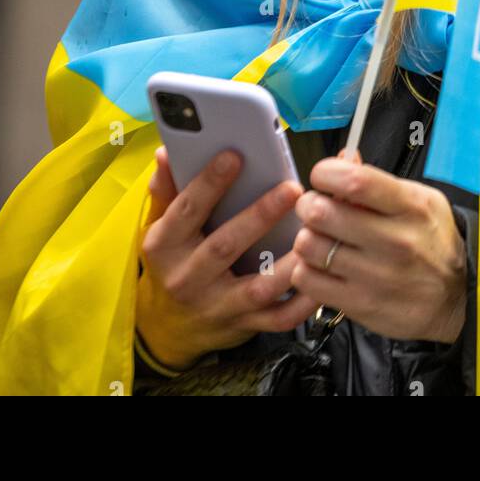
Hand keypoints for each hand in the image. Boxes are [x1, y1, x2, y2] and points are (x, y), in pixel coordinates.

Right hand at [135, 146, 319, 369]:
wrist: (166, 327)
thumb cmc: (172, 263)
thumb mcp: (158, 227)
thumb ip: (166, 190)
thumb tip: (166, 153)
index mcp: (166, 246)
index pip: (187, 210)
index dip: (209, 183)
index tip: (235, 155)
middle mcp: (188, 277)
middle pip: (225, 246)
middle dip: (260, 216)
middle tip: (291, 189)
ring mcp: (217, 305)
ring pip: (257, 287)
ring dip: (288, 263)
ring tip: (314, 234)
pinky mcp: (243, 325)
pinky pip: (278, 318)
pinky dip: (303, 302)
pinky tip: (321, 277)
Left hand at [289, 147, 467, 343]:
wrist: (457, 298)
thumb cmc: (433, 242)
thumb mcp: (420, 201)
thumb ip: (379, 182)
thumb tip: (343, 159)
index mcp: (411, 207)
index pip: (355, 182)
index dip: (326, 173)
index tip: (322, 177)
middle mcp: (395, 241)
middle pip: (322, 212)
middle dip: (309, 204)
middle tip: (315, 208)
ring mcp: (376, 276)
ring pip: (309, 246)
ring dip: (307, 238)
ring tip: (320, 238)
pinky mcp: (360, 304)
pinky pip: (308, 280)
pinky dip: (306, 269)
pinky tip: (322, 265)